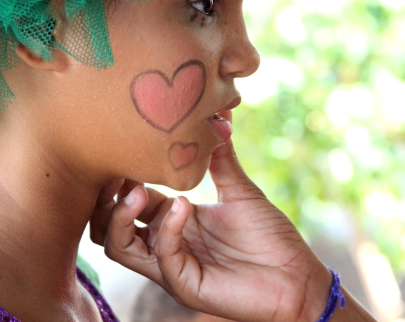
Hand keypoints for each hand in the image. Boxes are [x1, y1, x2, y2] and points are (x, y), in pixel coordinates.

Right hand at [90, 140, 331, 321]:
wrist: (296, 276)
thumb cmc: (270, 237)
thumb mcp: (241, 192)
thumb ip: (221, 160)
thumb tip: (216, 119)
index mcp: (175, 222)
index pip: (131, 201)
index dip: (122, 179)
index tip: (124, 150)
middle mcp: (166, 244)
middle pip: (110, 228)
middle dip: (107, 200)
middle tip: (118, 173)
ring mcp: (172, 267)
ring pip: (119, 247)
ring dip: (121, 216)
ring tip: (139, 189)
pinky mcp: (185, 285)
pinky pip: (162, 257)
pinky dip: (168, 229)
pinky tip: (184, 206)